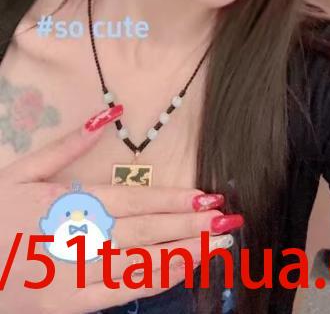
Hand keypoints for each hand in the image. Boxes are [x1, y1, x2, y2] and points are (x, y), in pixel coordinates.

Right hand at [0, 106, 242, 313]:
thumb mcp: (23, 169)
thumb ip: (68, 144)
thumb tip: (110, 115)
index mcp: (69, 200)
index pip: (133, 200)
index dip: (172, 199)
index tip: (206, 197)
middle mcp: (78, 235)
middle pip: (144, 231)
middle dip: (188, 226)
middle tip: (227, 219)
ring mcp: (73, 273)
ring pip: (138, 263)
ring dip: (180, 252)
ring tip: (216, 244)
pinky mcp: (68, 304)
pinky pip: (118, 292)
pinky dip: (151, 280)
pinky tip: (179, 270)